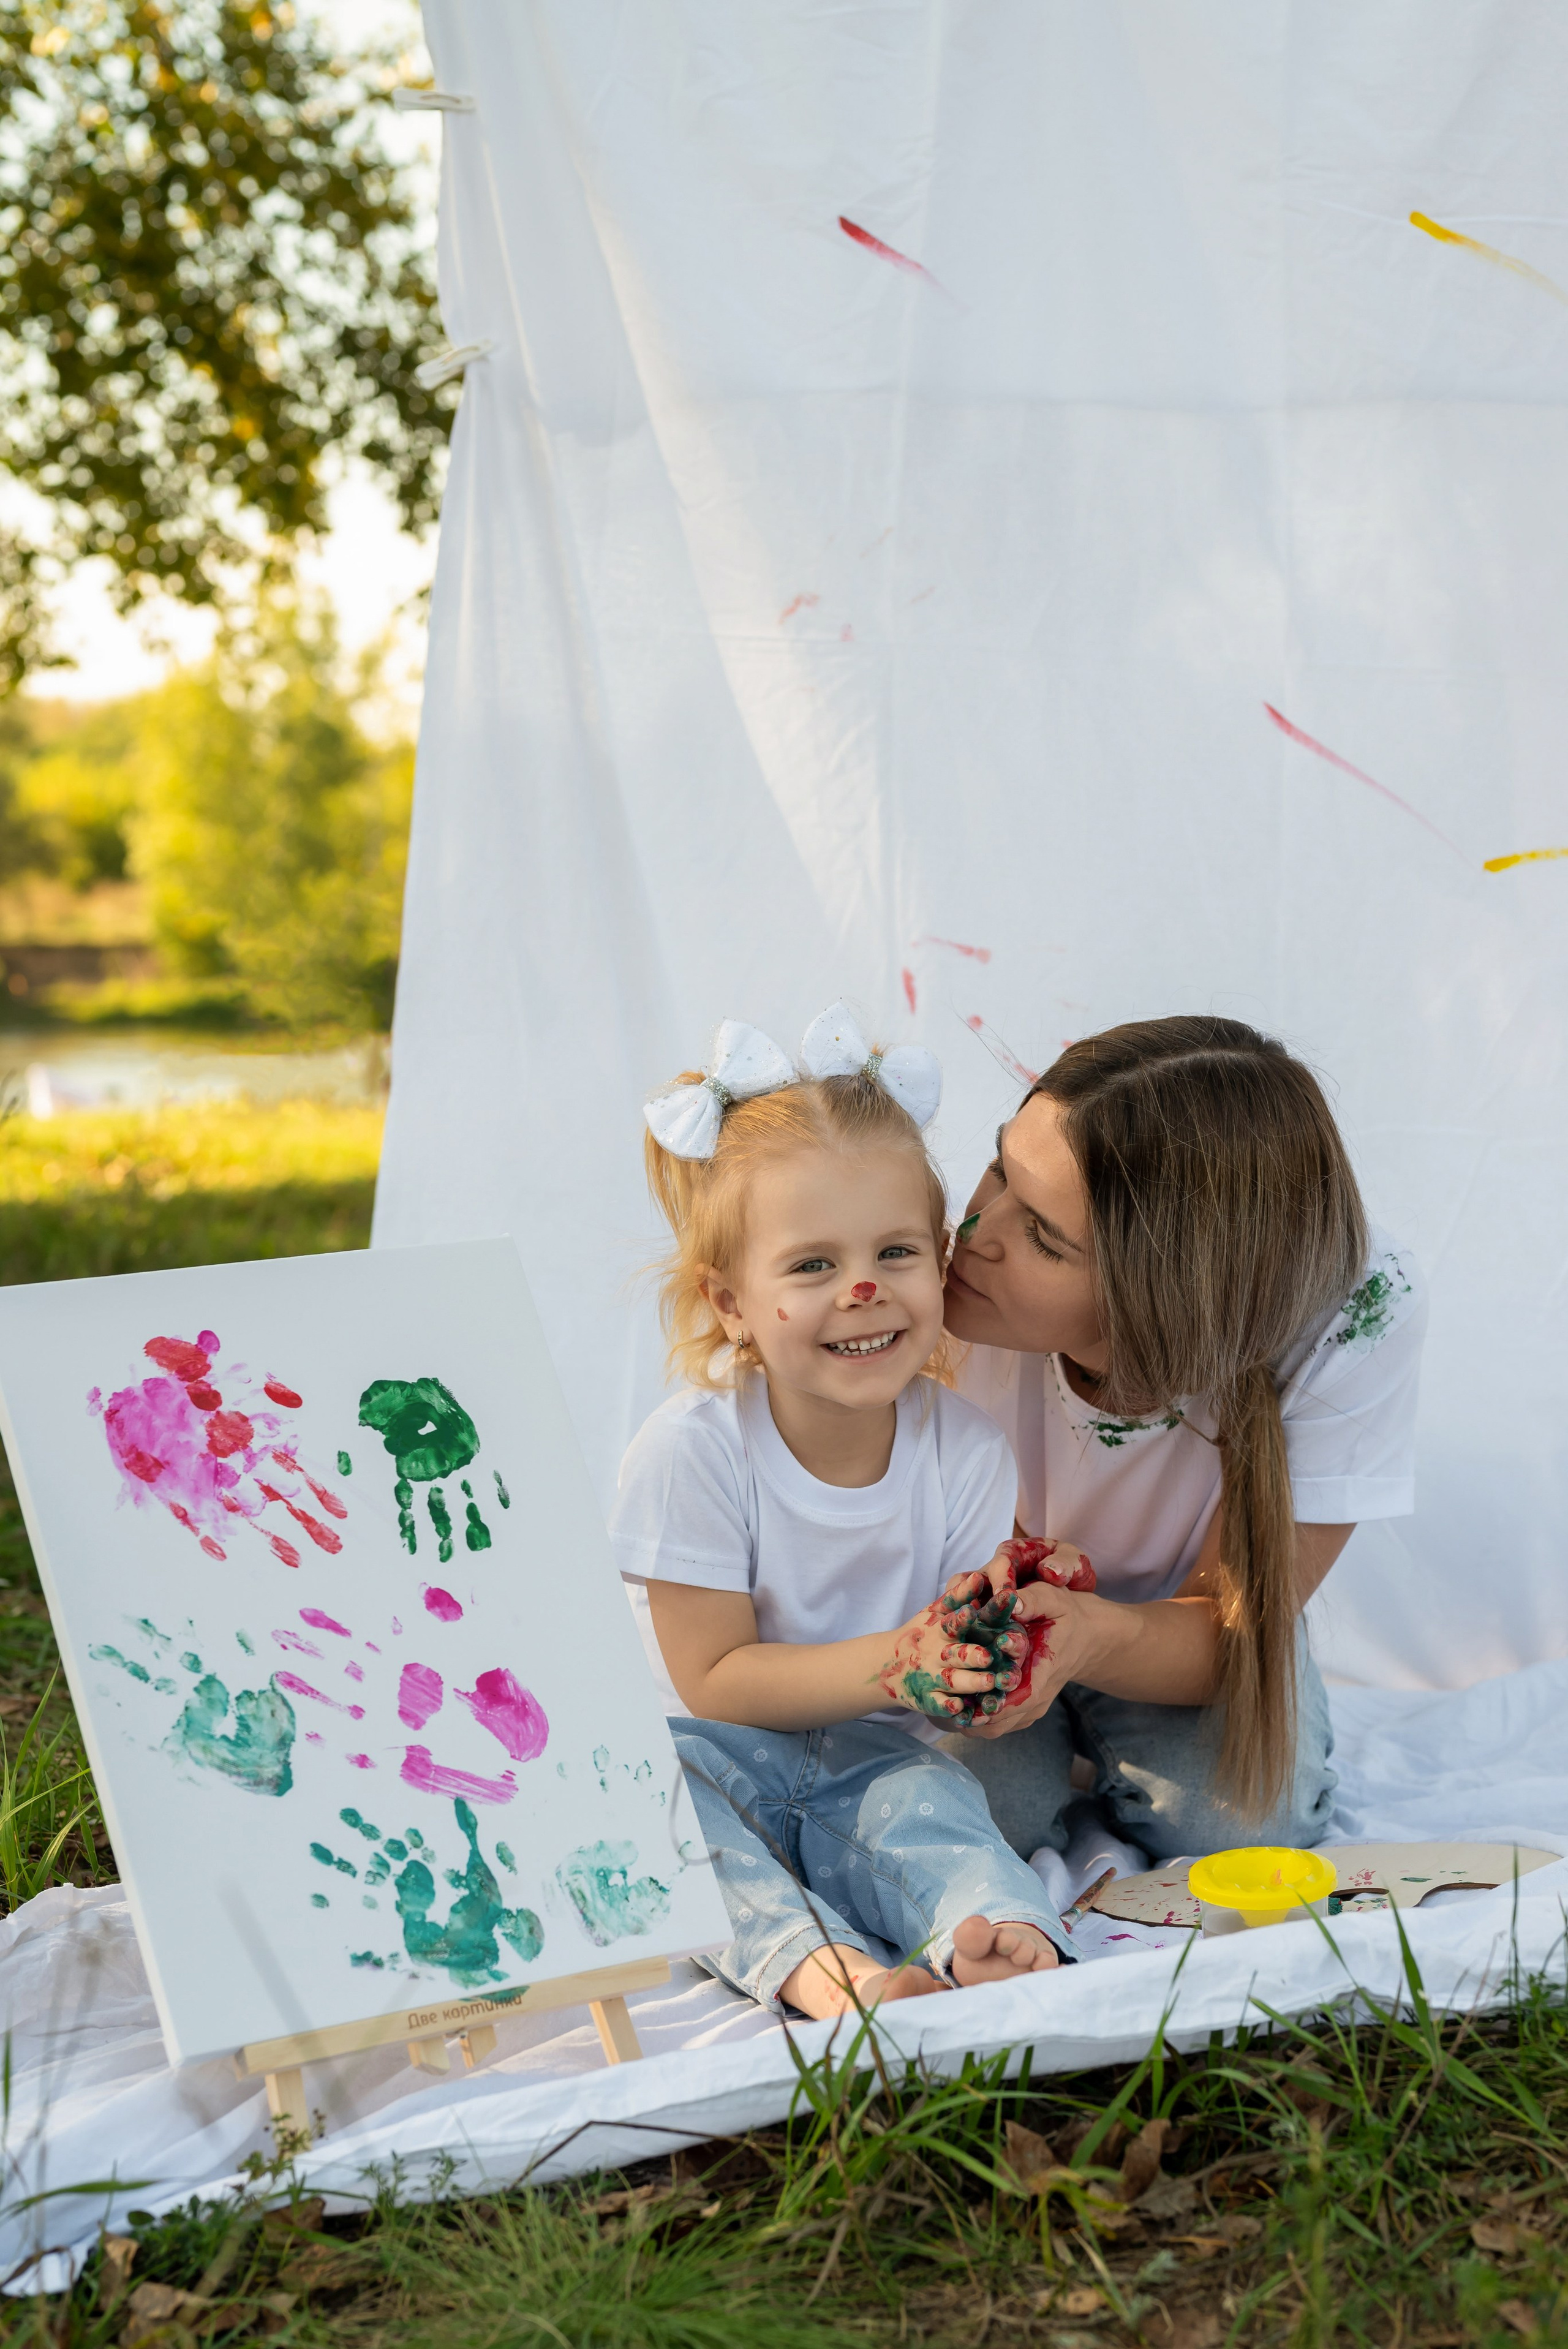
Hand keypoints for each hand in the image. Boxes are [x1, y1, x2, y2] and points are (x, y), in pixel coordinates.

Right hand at [877, 1595, 1023, 1723]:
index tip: (971, 1612)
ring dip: (970, 1682)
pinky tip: (962, 1711)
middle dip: (971, 1656)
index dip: (960, 1618)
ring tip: (989, 1683)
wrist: (887, 1665)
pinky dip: (949, 1708)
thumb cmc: (922, 1634)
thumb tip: (981, 1574)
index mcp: (940, 1631)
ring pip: (953, 1681)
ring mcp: (931, 1679)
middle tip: (988, 1657)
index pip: (951, 1623)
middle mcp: (936, 1655)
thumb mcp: (936, 1612)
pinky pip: (939, 1706)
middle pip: (955, 1655)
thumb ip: (959, 1595)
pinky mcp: (928, 1701)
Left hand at [958, 1579, 1104, 1738]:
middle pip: (1003, 1720)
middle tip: (943, 1710)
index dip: (990, 1706)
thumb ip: (1032, 1600)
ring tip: (945, 1712)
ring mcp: (1033, 1705)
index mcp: (1043, 1670)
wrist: (1086, 1635)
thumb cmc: (1065, 1614)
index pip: (1018, 1697)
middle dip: (972, 1718)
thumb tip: (1011, 1600)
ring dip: (973, 1723)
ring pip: (999, 1727)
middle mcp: (1038, 1694)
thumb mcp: (1053, 1599)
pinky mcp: (1027, 1707)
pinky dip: (980, 1721)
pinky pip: (1002, 1723)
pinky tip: (959, 1710)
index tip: (964, 1708)